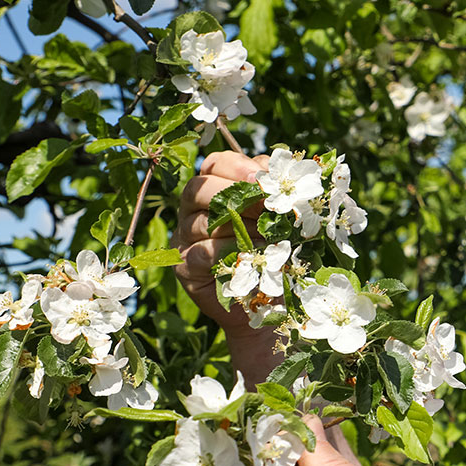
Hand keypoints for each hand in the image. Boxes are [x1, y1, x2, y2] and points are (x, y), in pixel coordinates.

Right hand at [173, 150, 279, 383]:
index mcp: (217, 189)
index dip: (236, 167)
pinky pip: (198, 253)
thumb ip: (275, 193)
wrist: (272, 301)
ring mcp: (185, 239)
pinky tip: (250, 257)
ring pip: (199, 222)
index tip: (261, 179)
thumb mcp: (281, 218)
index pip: (215, 164)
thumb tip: (279, 176)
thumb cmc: (278, 252)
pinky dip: (225, 253)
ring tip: (267, 237)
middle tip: (265, 208)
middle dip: (233, 195)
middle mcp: (194, 211)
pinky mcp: (184, 268)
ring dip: (236, 227)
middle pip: (198, 189)